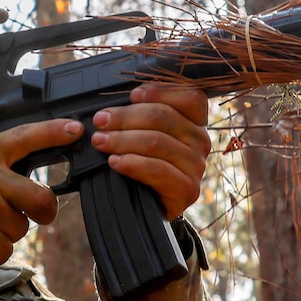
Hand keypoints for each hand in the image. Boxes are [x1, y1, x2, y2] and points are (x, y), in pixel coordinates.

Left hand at [90, 85, 210, 219]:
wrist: (148, 208)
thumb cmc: (143, 165)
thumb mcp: (143, 134)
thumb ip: (138, 115)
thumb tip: (112, 105)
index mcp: (195, 122)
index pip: (190, 96)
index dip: (161, 91)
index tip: (132, 95)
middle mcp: (200, 141)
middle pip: (165, 117)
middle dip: (126, 116)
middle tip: (100, 121)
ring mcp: (196, 166)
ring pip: (157, 142)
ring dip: (123, 139)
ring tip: (100, 141)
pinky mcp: (187, 189)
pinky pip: (158, 170)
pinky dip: (132, 163)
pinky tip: (115, 161)